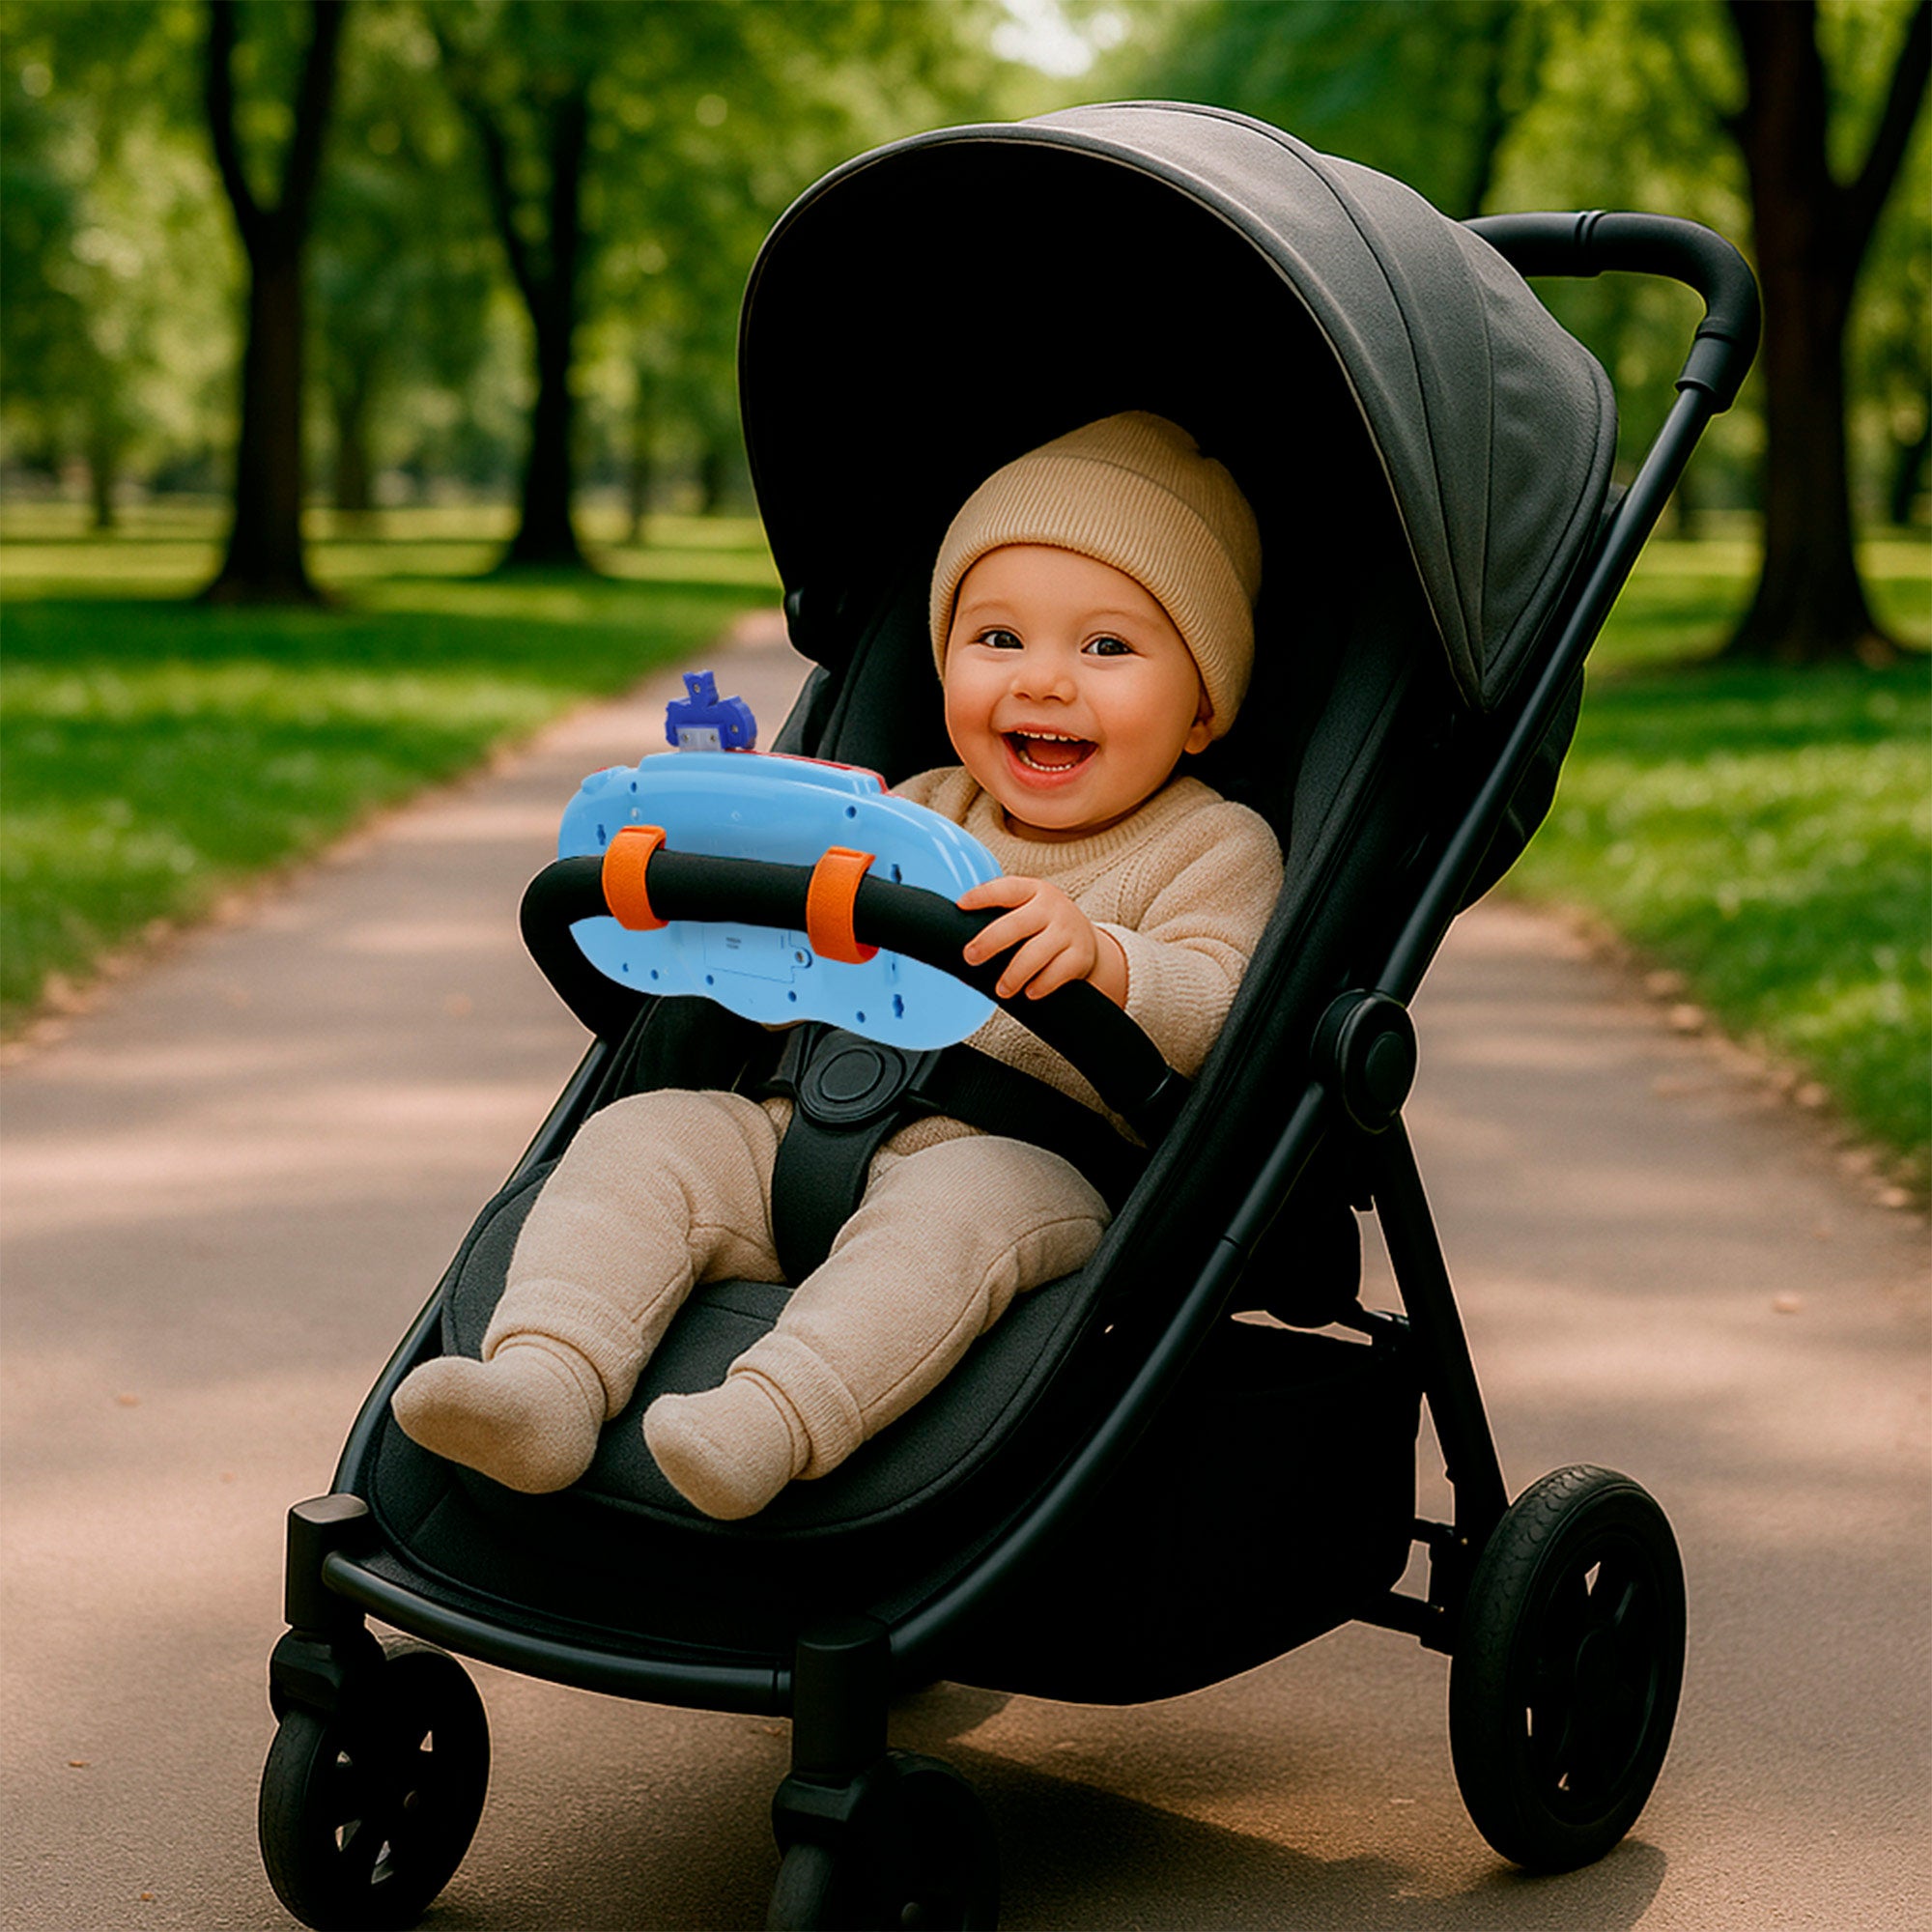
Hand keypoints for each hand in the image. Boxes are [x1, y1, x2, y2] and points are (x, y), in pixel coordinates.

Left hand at [957, 876, 1127, 1005]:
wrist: (1088, 941)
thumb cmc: (1042, 927)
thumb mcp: (1026, 911)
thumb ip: (998, 919)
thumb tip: (952, 945)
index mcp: (1033, 890)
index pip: (1006, 889)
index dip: (982, 896)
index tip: (960, 905)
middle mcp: (1052, 907)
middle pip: (1017, 924)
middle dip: (990, 942)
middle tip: (970, 957)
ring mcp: (1068, 930)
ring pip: (1037, 952)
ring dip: (1014, 974)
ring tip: (1000, 990)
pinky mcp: (1080, 955)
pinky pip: (1058, 972)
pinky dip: (1042, 984)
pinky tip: (1029, 993)